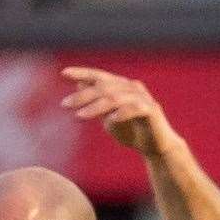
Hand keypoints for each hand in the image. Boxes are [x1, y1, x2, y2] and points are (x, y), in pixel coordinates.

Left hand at [60, 67, 179, 158]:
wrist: (156, 146)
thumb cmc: (131, 130)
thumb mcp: (108, 116)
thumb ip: (96, 102)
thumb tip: (78, 85)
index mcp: (121, 87)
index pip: (100, 76)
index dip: (83, 72)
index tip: (64, 73)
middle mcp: (131, 88)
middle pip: (105, 87)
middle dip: (83, 95)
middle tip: (64, 104)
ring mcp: (142, 98)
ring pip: (116, 97)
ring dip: (96, 106)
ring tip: (79, 115)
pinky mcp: (151, 110)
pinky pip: (135, 109)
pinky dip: (121, 113)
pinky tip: (110, 119)